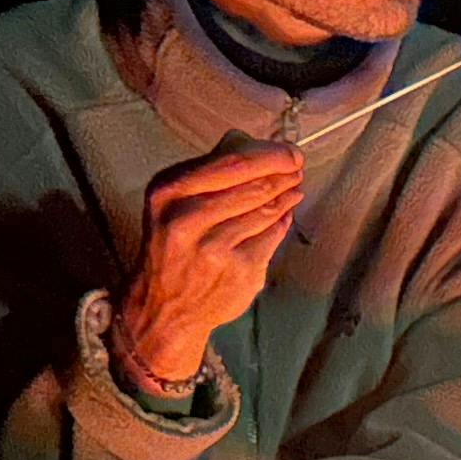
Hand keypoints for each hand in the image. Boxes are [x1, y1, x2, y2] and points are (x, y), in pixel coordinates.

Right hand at [118, 135, 302, 384]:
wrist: (164, 308)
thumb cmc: (173, 248)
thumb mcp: (171, 205)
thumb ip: (207, 177)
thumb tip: (259, 151)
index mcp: (168, 193)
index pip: (231, 163)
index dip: (269, 155)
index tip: (289, 151)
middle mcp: (186, 219)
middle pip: (253, 186)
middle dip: (282, 174)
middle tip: (296, 168)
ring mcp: (214, 248)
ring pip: (265, 210)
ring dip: (286, 197)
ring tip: (294, 189)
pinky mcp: (238, 271)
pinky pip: (271, 237)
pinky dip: (281, 223)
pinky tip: (283, 216)